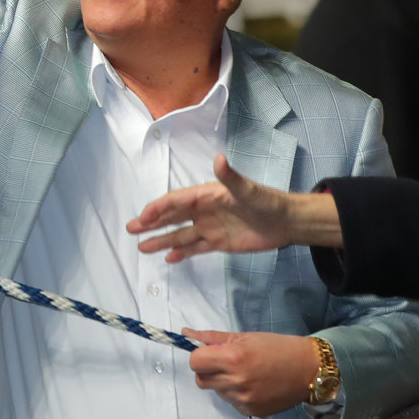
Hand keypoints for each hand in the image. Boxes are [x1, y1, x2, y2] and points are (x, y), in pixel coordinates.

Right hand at [128, 153, 340, 260]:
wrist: (287, 222)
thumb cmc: (267, 201)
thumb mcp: (248, 190)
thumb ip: (230, 177)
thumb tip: (219, 159)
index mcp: (206, 195)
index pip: (176, 201)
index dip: (158, 208)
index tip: (144, 218)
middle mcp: (203, 211)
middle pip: (172, 218)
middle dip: (151, 223)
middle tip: (131, 229)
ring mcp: (210, 227)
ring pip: (180, 235)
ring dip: (162, 240)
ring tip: (142, 248)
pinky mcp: (219, 243)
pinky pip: (195, 248)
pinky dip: (182, 253)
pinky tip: (169, 258)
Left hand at [185, 329, 321, 416]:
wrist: (308, 369)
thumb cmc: (276, 348)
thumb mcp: (243, 337)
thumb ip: (211, 338)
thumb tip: (186, 334)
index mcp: (232, 358)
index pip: (194, 362)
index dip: (200, 356)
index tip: (210, 353)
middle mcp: (236, 381)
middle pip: (201, 379)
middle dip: (208, 370)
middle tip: (225, 362)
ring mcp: (243, 399)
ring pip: (216, 391)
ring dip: (222, 382)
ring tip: (244, 373)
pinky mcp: (251, 411)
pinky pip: (231, 402)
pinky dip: (235, 394)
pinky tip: (252, 384)